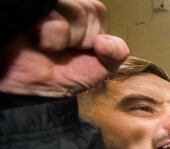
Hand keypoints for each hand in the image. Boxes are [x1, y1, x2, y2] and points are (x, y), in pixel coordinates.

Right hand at [0, 0, 128, 96]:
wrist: (24, 88)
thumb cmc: (55, 76)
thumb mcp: (95, 70)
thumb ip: (114, 55)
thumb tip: (109, 42)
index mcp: (78, 15)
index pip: (96, 10)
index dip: (91, 36)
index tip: (75, 50)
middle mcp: (60, 6)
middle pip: (87, 10)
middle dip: (79, 38)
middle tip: (58, 50)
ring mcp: (45, 7)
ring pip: (74, 11)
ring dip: (63, 38)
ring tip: (46, 46)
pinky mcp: (30, 9)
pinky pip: (56, 17)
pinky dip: (53, 34)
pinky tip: (39, 40)